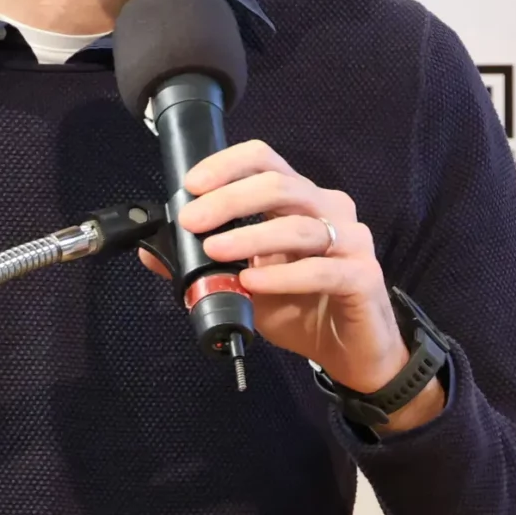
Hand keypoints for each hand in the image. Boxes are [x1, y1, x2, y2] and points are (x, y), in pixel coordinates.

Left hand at [138, 139, 444, 432]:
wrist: (351, 353)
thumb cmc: (302, 309)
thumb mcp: (245, 284)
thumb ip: (205, 265)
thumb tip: (152, 254)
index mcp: (301, 200)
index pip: (267, 160)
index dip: (228, 165)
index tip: (191, 186)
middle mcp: (330, 210)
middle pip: (279, 185)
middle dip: (230, 200)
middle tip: (193, 221)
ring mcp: (351, 241)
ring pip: (298, 226)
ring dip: (250, 237)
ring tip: (214, 250)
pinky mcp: (363, 276)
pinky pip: (321, 270)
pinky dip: (282, 275)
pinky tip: (253, 281)